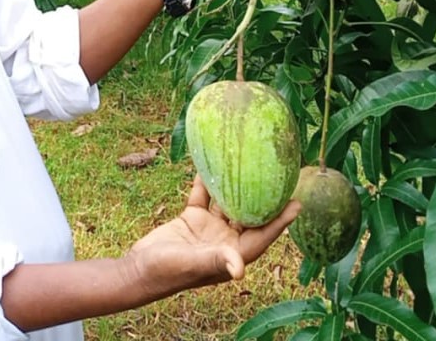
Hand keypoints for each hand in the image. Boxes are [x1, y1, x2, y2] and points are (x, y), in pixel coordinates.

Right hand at [125, 176, 299, 301]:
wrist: (137, 270)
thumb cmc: (166, 274)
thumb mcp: (192, 264)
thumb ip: (216, 260)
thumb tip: (240, 269)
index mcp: (232, 254)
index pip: (262, 236)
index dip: (281, 221)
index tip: (297, 203)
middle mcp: (225, 241)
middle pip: (251, 217)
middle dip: (265, 199)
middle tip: (280, 175)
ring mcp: (209, 229)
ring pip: (228, 203)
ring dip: (237, 186)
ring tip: (249, 163)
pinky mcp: (191, 218)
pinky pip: (203, 196)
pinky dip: (206, 182)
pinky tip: (210, 163)